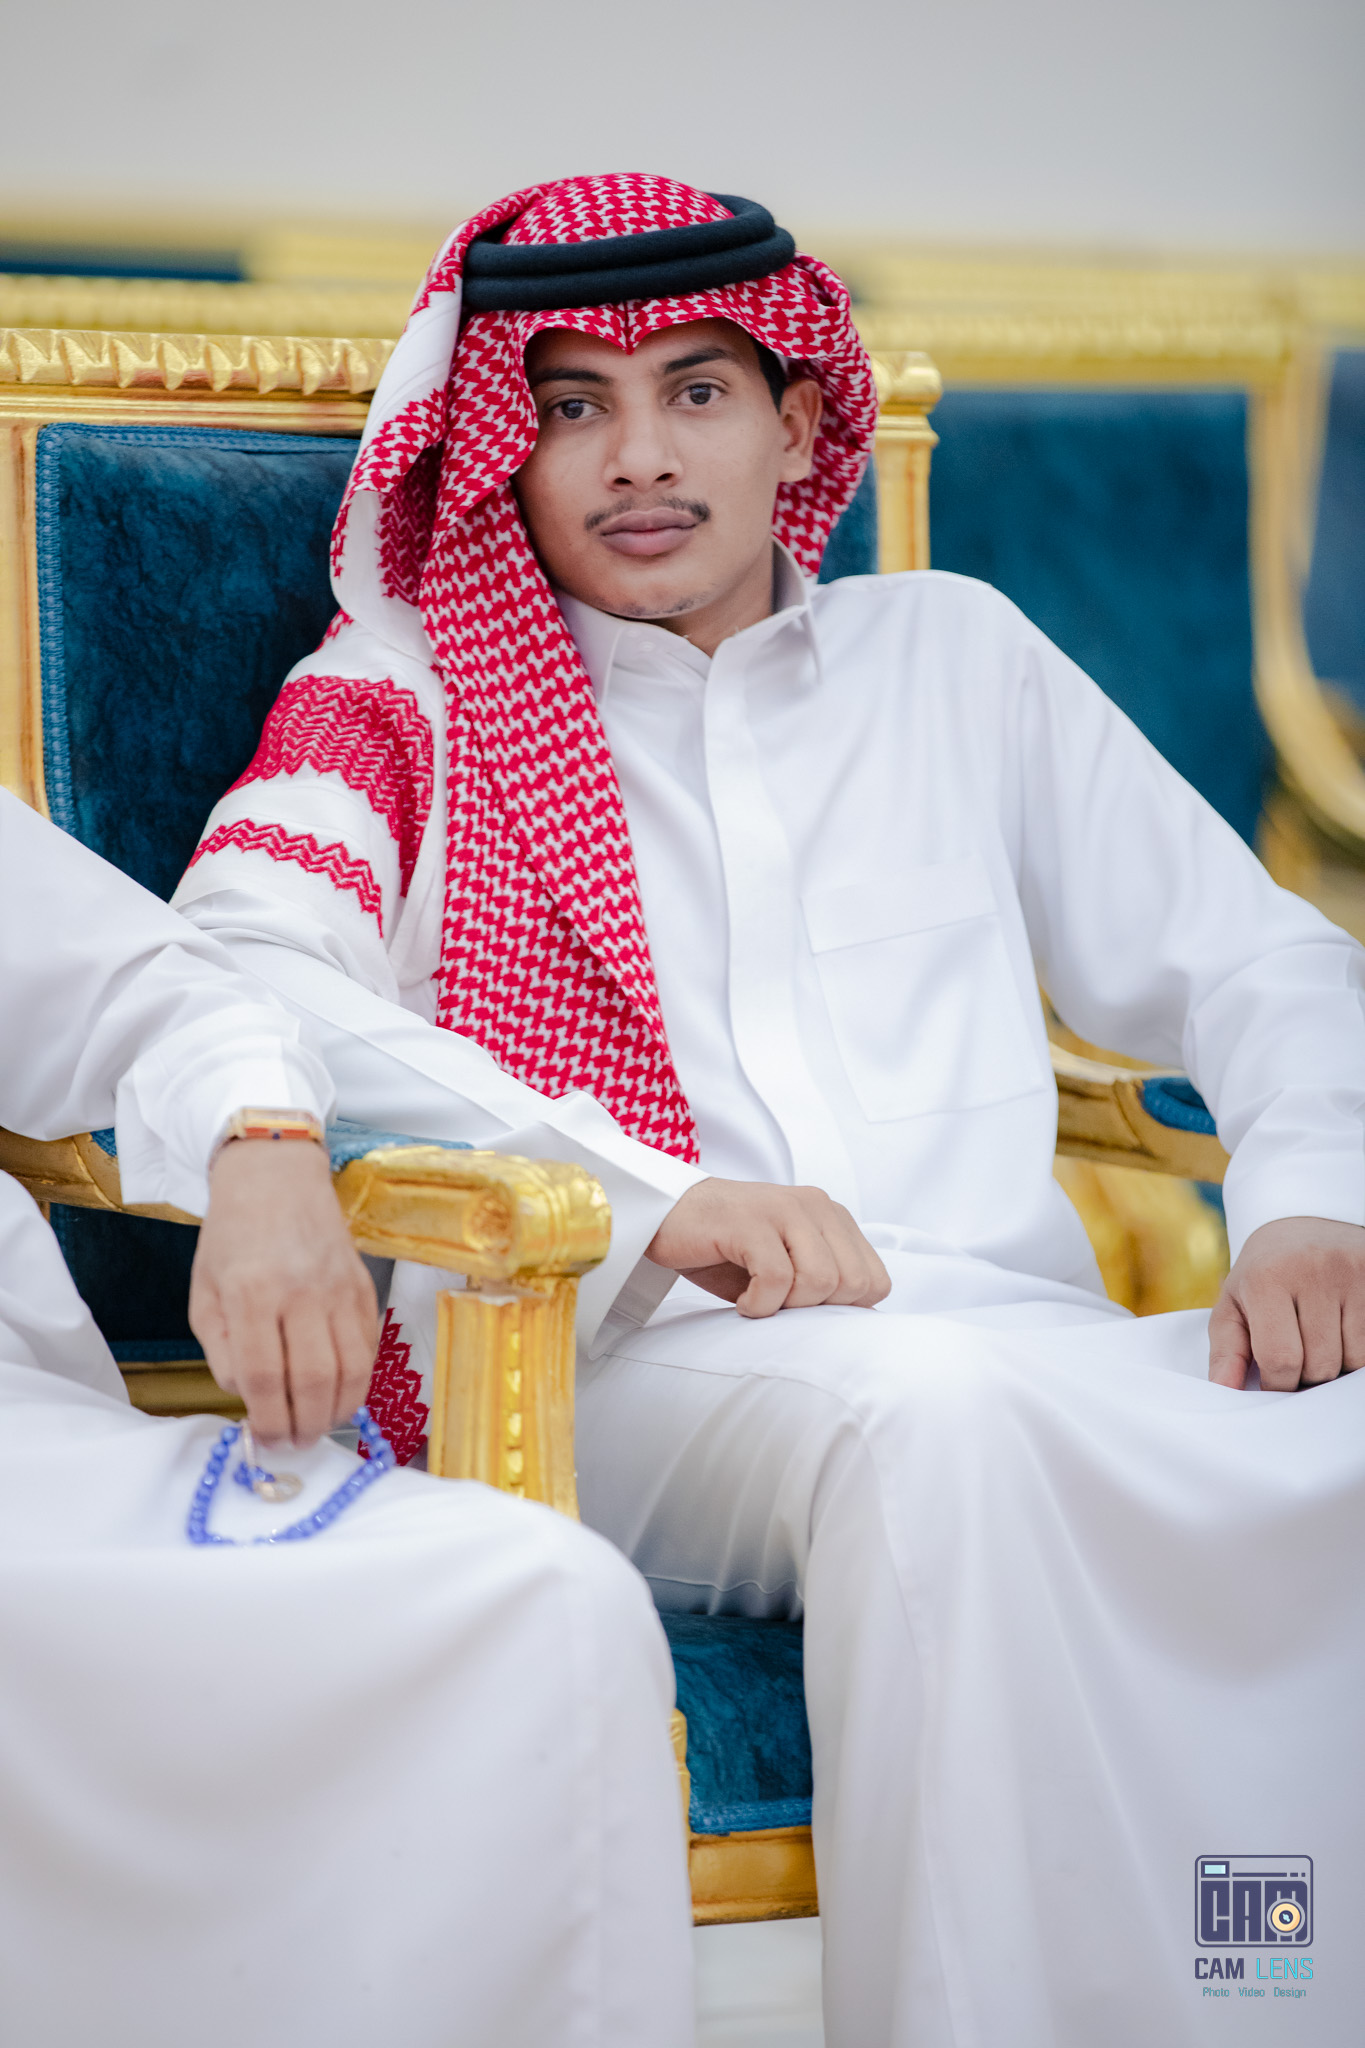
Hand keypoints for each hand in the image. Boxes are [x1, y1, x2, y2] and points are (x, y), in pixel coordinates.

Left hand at [189, 1139, 377, 1445]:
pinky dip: (357, 1379)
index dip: (267, 1420)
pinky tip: (338, 1390)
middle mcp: (301, 1291)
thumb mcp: (204, 1293)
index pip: (263, 1375)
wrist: (277, 1175)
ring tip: (319, 1425)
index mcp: (251, 1292)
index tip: (266, 1440)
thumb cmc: (232, 1235)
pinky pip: (369, 1347)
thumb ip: (223, 1350)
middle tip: (295, 1443)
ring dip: (337, 1410)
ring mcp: (339, 1289)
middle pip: (313, 1380)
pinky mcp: (364, 1286)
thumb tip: (250, 1397)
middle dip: (304, 1426)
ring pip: (352, 1369)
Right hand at [646, 1178, 890, 1316]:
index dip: (841, 1308)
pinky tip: (741, 1301)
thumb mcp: (786, 1265)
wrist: (666, 1215)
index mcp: (831, 1217)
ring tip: (758, 1300)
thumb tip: (852, 1326)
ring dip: (786, 1306)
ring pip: (820, 1280)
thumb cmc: (726, 1247)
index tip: (802, 1307)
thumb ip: (821, 1282)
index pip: (875, 1281)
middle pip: (852, 1284)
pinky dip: (758, 1304)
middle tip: (777, 1304)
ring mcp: (783, 1209)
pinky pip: (776, 1279)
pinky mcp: (751, 1221)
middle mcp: (815, 1206)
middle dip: (815, 1309)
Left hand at [1208, 1215, 1364, 1389]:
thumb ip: (1226, 1351)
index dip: (1277, 1384)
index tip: (1274, 1381)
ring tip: (1317, 1340)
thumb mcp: (1233, 1305)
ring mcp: (1349, 1272)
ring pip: (1352, 1359)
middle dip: (1306, 1375)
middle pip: (1320, 1365)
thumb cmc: (1262, 1274)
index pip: (1280, 1360)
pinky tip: (1340, 1330)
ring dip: (1335, 1364)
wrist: (1301, 1223)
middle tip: (1297, 1357)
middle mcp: (1311, 1270)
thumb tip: (1223, 1390)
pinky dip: (1356, 1348)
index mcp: (1266, 1278)